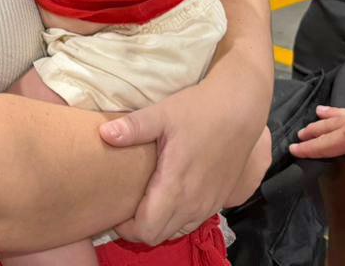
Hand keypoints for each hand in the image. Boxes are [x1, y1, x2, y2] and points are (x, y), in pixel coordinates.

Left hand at [97, 82, 260, 244]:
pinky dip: (177, 218)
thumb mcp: (162, 113)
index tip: (116, 208)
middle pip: (159, 236)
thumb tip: (104, 134)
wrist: (240, 108)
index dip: (126, 227)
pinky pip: (193, 222)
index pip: (146, 231)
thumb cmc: (200, 109)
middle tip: (126, 204)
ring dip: (159, 224)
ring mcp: (209, 204)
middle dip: (138, 228)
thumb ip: (133, 127)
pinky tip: (170, 195)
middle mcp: (194, 203)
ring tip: (146, 200)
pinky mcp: (220, 200)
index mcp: (176, 187)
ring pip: (177, 231)